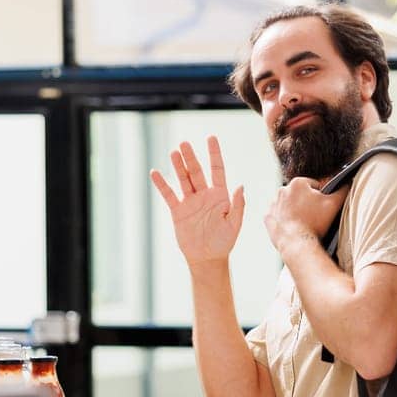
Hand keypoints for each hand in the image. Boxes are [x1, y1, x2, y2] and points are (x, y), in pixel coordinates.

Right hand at [149, 137, 244, 269]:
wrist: (207, 258)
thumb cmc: (224, 242)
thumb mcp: (234, 224)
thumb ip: (238, 205)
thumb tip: (240, 185)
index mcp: (220, 196)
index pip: (217, 169)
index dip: (214, 154)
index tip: (211, 138)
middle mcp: (204, 195)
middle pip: (196, 172)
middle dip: (191, 157)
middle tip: (184, 144)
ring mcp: (190, 202)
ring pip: (183, 180)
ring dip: (178, 166)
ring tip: (174, 152)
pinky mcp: (178, 211)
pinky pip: (169, 195)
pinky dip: (162, 185)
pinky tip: (155, 173)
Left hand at [264, 177, 345, 254]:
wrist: (297, 243)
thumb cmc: (315, 223)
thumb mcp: (334, 204)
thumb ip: (343, 190)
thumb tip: (348, 182)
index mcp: (298, 182)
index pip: (314, 187)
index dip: (321, 198)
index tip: (321, 209)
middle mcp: (282, 190)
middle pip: (301, 195)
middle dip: (307, 204)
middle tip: (314, 218)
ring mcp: (273, 204)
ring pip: (289, 205)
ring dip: (296, 211)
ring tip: (304, 224)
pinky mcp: (268, 217)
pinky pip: (278, 216)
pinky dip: (285, 220)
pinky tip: (293, 227)